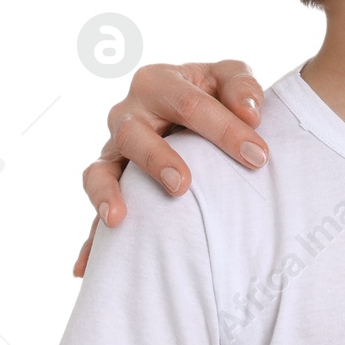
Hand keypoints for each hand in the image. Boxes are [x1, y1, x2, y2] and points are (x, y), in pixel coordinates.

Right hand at [74, 60, 269, 275]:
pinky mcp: (109, 180)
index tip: (258, 156)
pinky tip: (86, 267)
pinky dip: (89, 237)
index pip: (190, 104)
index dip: (225, 129)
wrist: (193, 109)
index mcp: (159, 81)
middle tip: (183, 185)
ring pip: (100, 169)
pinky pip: (94, 210)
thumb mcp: (230, 77)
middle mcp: (128, 113)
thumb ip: (242, 88)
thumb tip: (250, 115)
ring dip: (108, 193)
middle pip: (134, 134)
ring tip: (120, 219)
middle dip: (158, 160)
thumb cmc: (214, 92)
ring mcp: (113, 148)